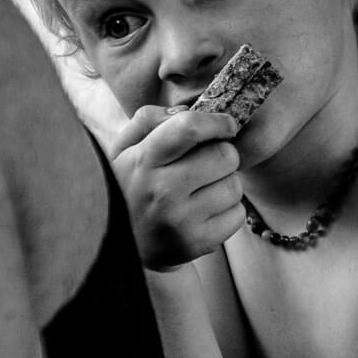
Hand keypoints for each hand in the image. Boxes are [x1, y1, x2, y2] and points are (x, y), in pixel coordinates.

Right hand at [109, 105, 245, 269]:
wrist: (119, 246)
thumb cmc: (127, 186)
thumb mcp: (124, 148)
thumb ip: (148, 120)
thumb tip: (187, 110)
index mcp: (143, 160)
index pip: (190, 127)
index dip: (217, 122)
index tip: (227, 125)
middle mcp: (162, 190)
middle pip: (224, 155)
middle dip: (222, 155)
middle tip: (207, 164)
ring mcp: (180, 220)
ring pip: (235, 186)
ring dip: (226, 184)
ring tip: (202, 191)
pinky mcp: (196, 243)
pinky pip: (237, 215)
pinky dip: (228, 211)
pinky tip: (205, 212)